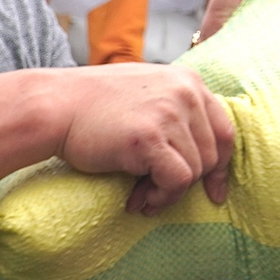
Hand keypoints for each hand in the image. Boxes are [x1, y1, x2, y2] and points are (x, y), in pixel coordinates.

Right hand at [56, 64, 234, 211]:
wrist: (55, 105)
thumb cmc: (95, 106)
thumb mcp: (147, 93)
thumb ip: (176, 111)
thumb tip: (203, 154)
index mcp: (188, 81)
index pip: (225, 131)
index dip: (221, 166)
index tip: (214, 189)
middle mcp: (185, 93)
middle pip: (212, 156)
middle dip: (187, 182)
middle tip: (154, 191)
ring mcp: (169, 113)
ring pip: (195, 171)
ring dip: (169, 192)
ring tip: (140, 194)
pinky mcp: (151, 137)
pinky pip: (178, 181)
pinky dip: (163, 197)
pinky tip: (139, 198)